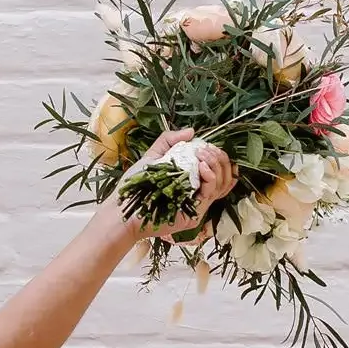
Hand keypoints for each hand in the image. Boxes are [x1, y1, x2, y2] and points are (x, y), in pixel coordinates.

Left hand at [133, 127, 234, 241]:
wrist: (123, 207)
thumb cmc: (135, 185)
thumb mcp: (153, 156)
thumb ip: (169, 141)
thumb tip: (192, 131)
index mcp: (193, 182)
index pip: (218, 170)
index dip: (219, 156)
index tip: (207, 145)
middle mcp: (198, 195)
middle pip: (225, 177)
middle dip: (220, 159)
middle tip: (205, 150)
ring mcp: (197, 206)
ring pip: (221, 186)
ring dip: (216, 166)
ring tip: (202, 155)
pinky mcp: (193, 216)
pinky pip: (210, 195)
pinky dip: (210, 178)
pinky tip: (202, 166)